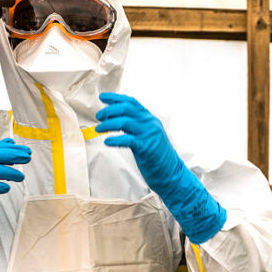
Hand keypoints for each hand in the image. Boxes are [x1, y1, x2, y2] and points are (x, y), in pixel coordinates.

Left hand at [96, 93, 226, 243]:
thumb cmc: (157, 159)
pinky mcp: (146, 147)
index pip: (132, 102)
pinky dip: (114, 139)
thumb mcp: (149, 137)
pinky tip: (107, 142)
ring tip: (98, 128)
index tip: (102, 97)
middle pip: (126, 108)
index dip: (116, 98)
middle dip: (109, 110)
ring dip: (108, 124)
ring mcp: (149, 135)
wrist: (172, 175)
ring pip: (125, 121)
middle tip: (98, 116)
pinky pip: (127, 139)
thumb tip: (118, 121)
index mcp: (151, 120)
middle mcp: (151, 124)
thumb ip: (137, 128)